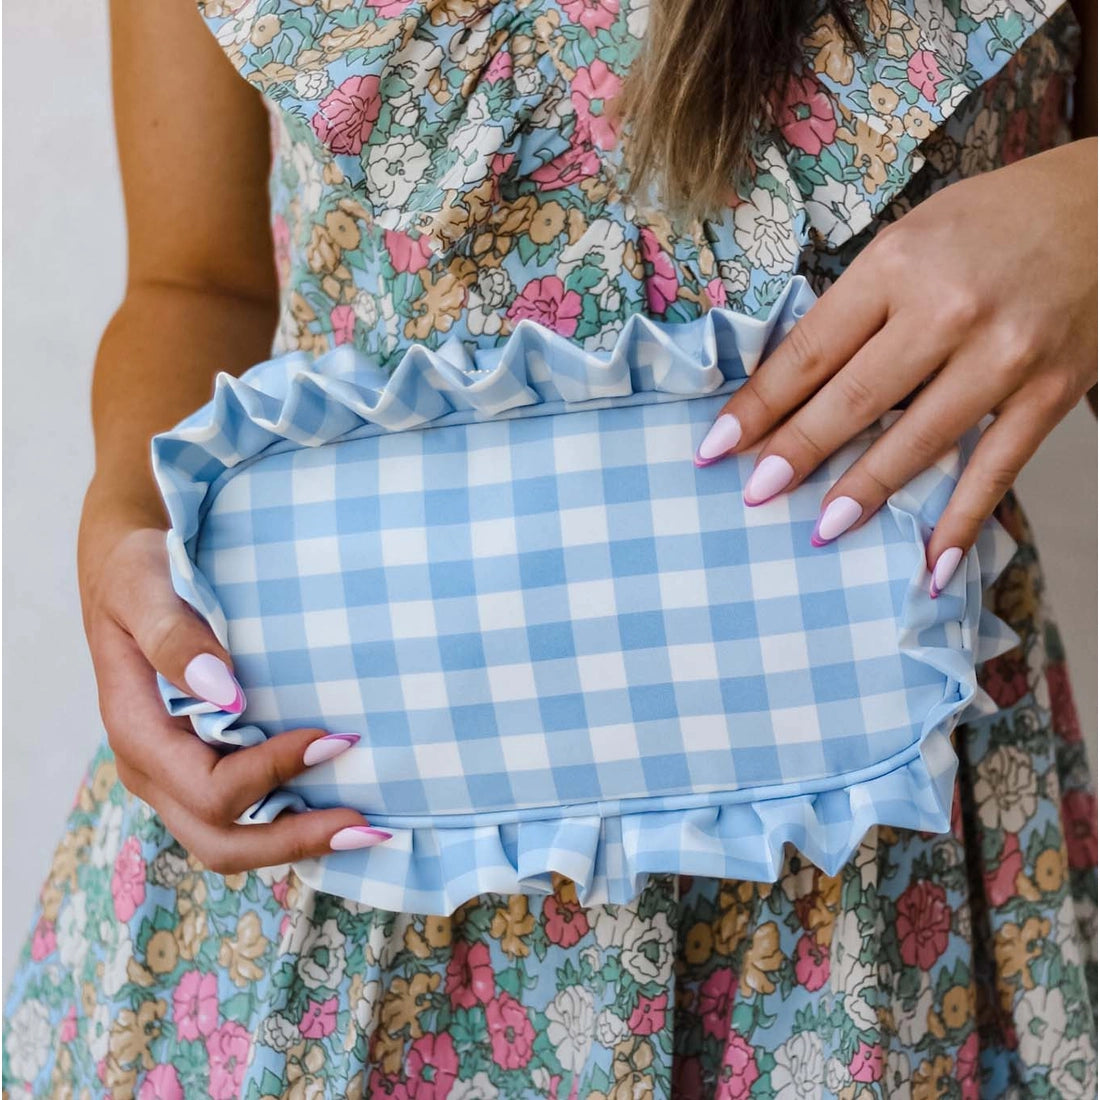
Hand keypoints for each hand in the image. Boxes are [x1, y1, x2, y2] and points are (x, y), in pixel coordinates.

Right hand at [78, 501, 390, 873]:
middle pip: (219, 839)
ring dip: (294, 843)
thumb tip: (224, 692)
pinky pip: (239, 816)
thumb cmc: (137, 570)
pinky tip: (335, 810)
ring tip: (363, 831)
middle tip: (366, 826)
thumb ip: (174, 638)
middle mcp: (152, 767)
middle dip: (293, 841)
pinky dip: (285, 824)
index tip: (332, 739)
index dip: (271, 774)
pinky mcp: (197, 765)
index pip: (208, 786)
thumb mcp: (143, 587)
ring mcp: (172, 773)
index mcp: (137, 731)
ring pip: (229, 840)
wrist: (124, 565)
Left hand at [695, 139, 1097, 594]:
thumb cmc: (989, 222)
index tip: (715, 445)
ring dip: (866, 489)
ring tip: (823, 530)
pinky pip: (996, 467)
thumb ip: (858, 306)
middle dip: (797, 451)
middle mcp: (946, 309)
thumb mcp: (908, 240)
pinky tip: (930, 565)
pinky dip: (961, 520)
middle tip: (755, 493)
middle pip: (854, 397)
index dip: (758, 405)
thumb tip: (794, 387)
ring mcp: (1002, 355)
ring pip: (919, 437)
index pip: (810, 351)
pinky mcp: (1050, 390)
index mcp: (896, 264)